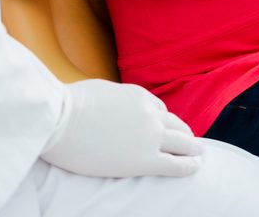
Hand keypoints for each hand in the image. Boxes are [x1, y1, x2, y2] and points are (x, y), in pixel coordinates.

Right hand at [41, 79, 202, 177]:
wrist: (59, 120)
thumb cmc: (71, 105)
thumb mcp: (102, 92)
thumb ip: (120, 101)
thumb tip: (120, 110)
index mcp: (139, 96)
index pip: (160, 111)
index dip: (163, 122)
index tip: (165, 130)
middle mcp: (150, 114)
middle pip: (177, 125)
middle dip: (184, 134)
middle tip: (192, 142)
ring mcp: (150, 136)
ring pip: (183, 143)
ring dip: (193, 149)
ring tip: (199, 154)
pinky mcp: (144, 160)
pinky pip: (176, 164)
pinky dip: (189, 165)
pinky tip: (196, 167)